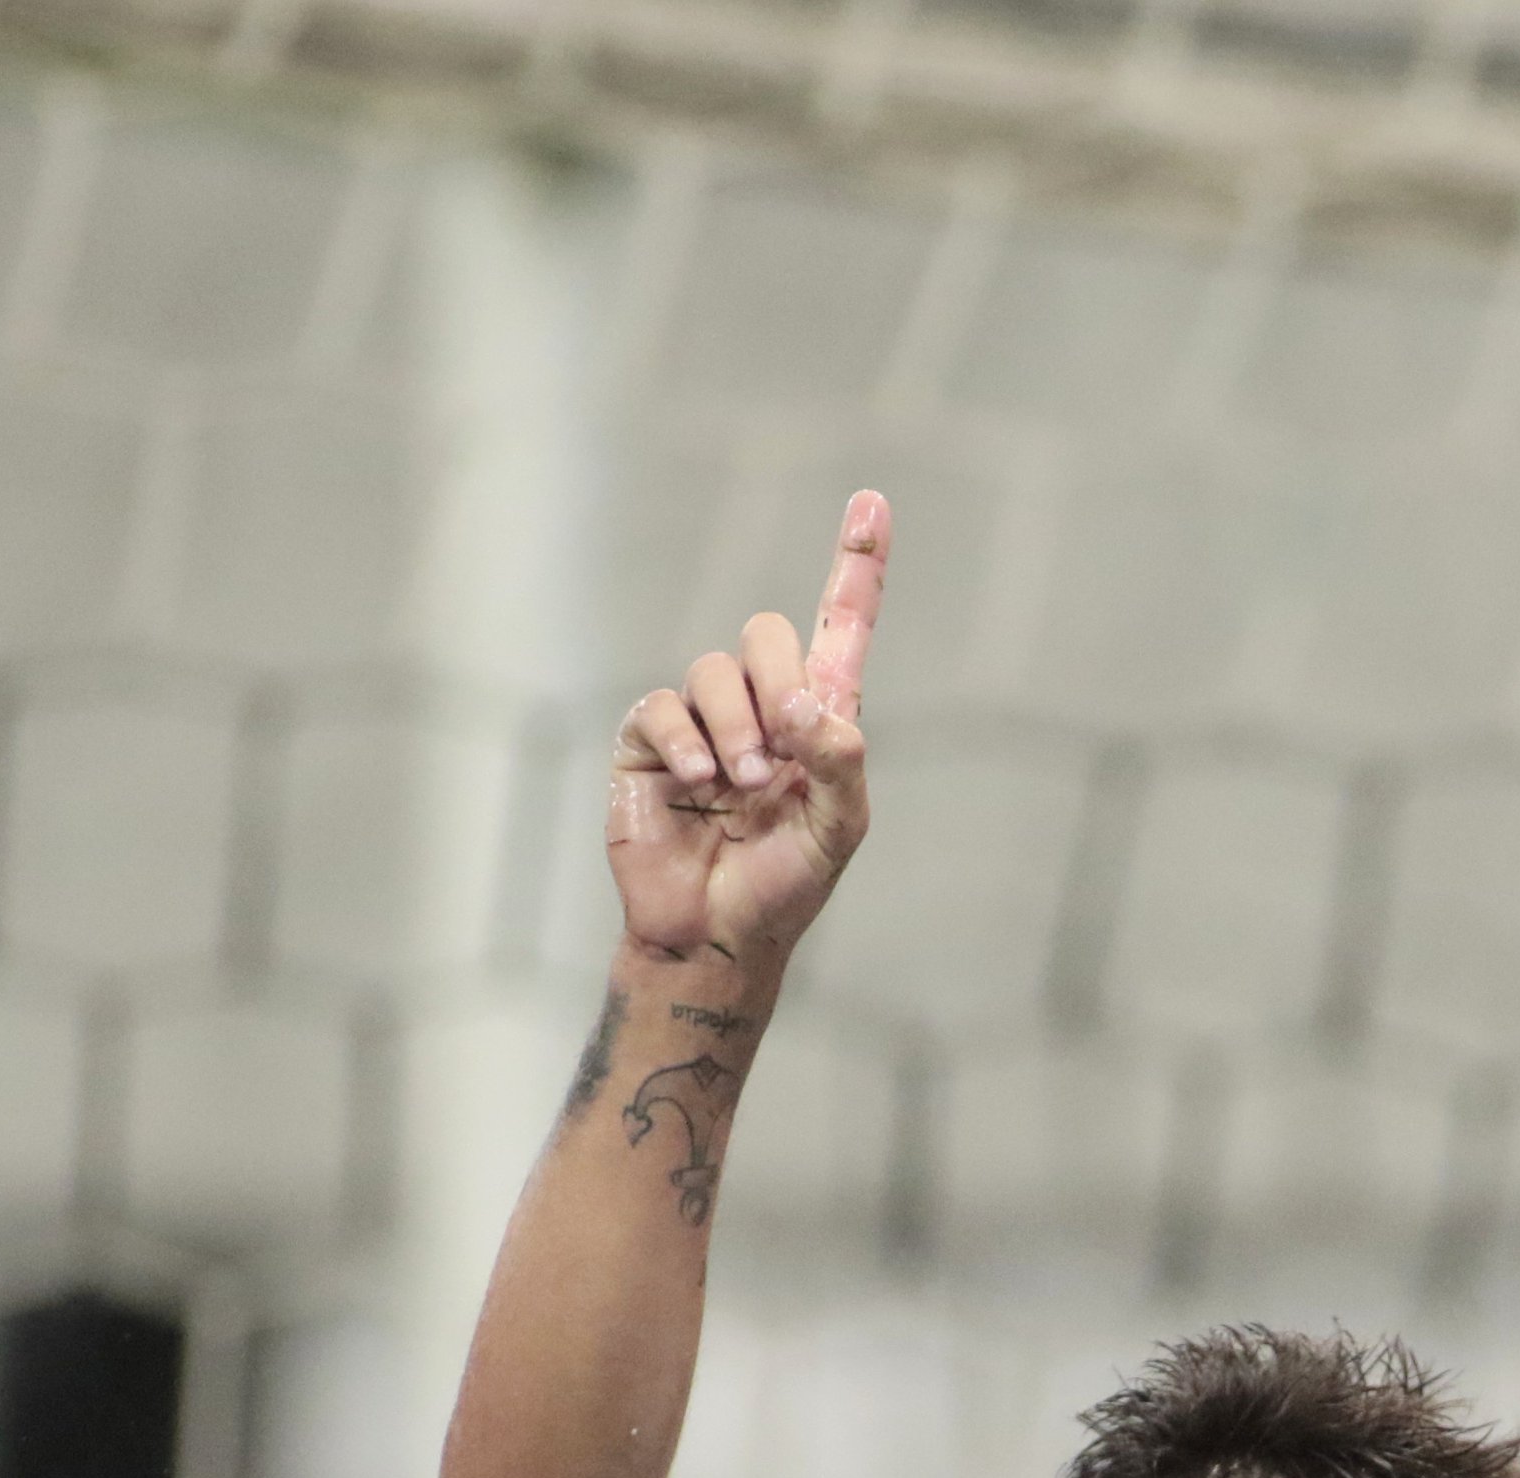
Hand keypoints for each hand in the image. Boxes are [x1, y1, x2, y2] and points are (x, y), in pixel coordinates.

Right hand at [607, 492, 887, 975]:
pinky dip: (685, 741)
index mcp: (818, 719)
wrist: (714, 932)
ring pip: (714, 669)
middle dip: (780, 681)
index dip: (856, 566)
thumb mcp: (839, 828)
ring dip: (736, 727)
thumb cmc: (785, 884)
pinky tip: (701, 784)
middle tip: (781, 752)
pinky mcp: (647, 743)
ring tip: (741, 786)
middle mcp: (760, 707)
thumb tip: (808, 704)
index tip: (872, 504)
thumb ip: (841, 760)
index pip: (841, 627)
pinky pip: (661, 706)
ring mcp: (700, 721)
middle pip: (769, 633)